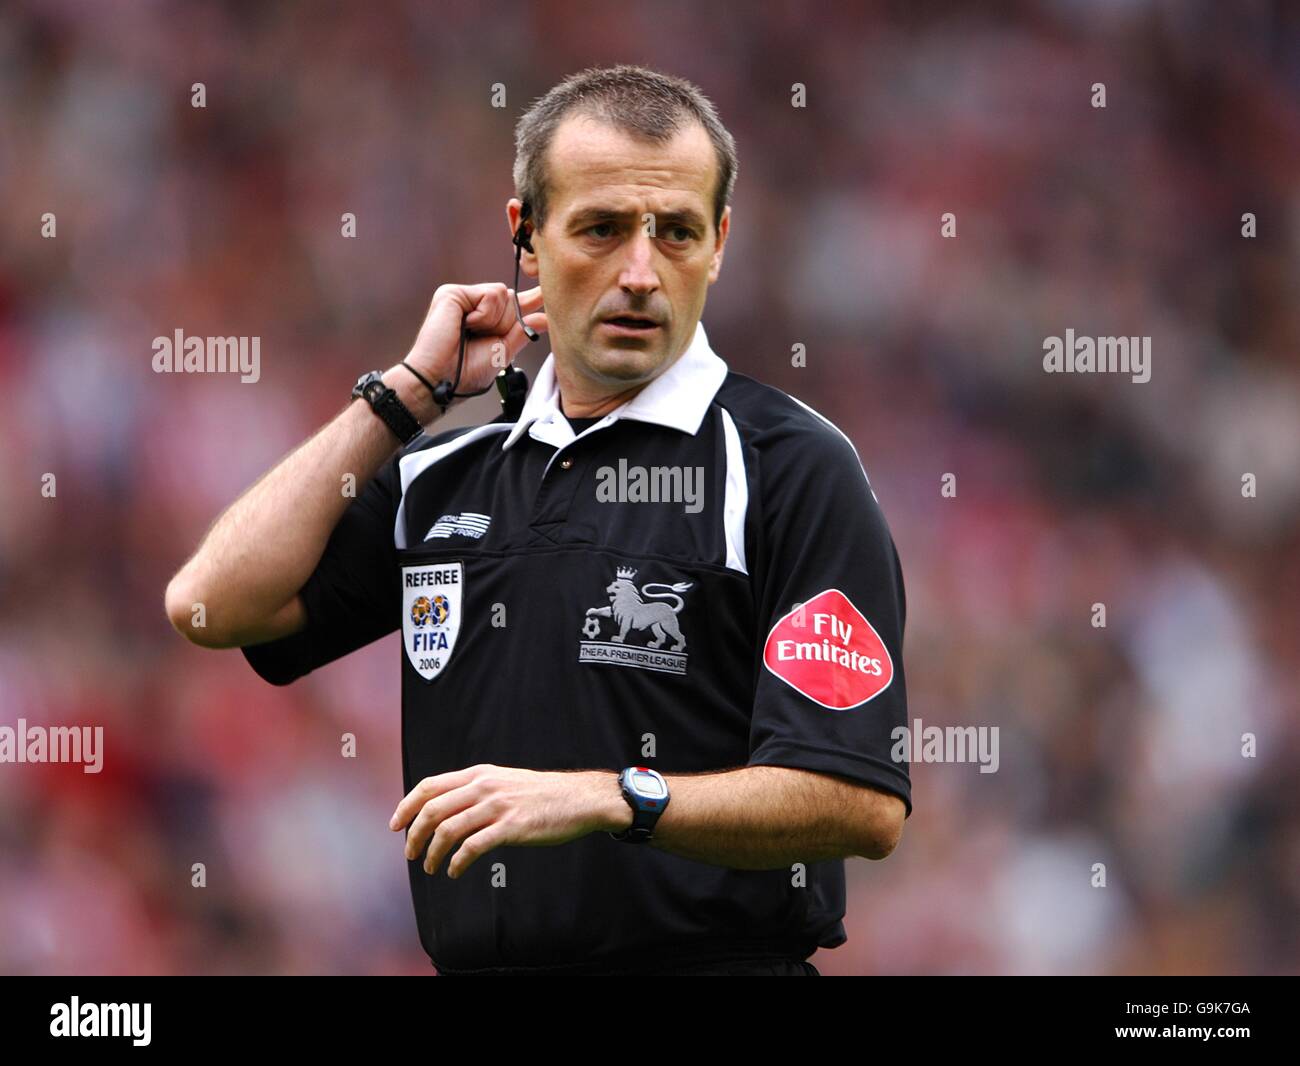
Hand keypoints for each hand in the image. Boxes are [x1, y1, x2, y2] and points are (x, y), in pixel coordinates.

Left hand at [388, 764, 623, 877]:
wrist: (578, 799)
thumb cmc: (541, 794)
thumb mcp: (504, 780)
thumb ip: (477, 789)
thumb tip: (447, 808)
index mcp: (479, 774)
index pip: (429, 786)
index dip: (406, 806)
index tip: (396, 825)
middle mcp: (484, 786)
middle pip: (432, 810)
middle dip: (414, 835)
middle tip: (410, 854)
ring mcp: (497, 806)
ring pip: (448, 830)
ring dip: (432, 853)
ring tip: (431, 867)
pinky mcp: (511, 828)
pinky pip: (473, 848)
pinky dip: (457, 862)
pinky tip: (456, 871)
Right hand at [403, 283, 546, 405]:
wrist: (442, 380)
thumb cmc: (466, 373)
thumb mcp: (503, 352)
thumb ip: (522, 332)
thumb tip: (545, 319)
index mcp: (485, 319)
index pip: (512, 305)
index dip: (530, 300)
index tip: (546, 291)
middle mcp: (473, 305)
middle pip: (511, 298)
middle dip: (506, 323)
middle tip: (482, 340)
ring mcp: (462, 298)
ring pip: (503, 294)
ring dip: (495, 320)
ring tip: (472, 334)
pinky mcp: (452, 293)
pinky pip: (490, 295)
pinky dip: (485, 315)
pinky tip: (466, 326)